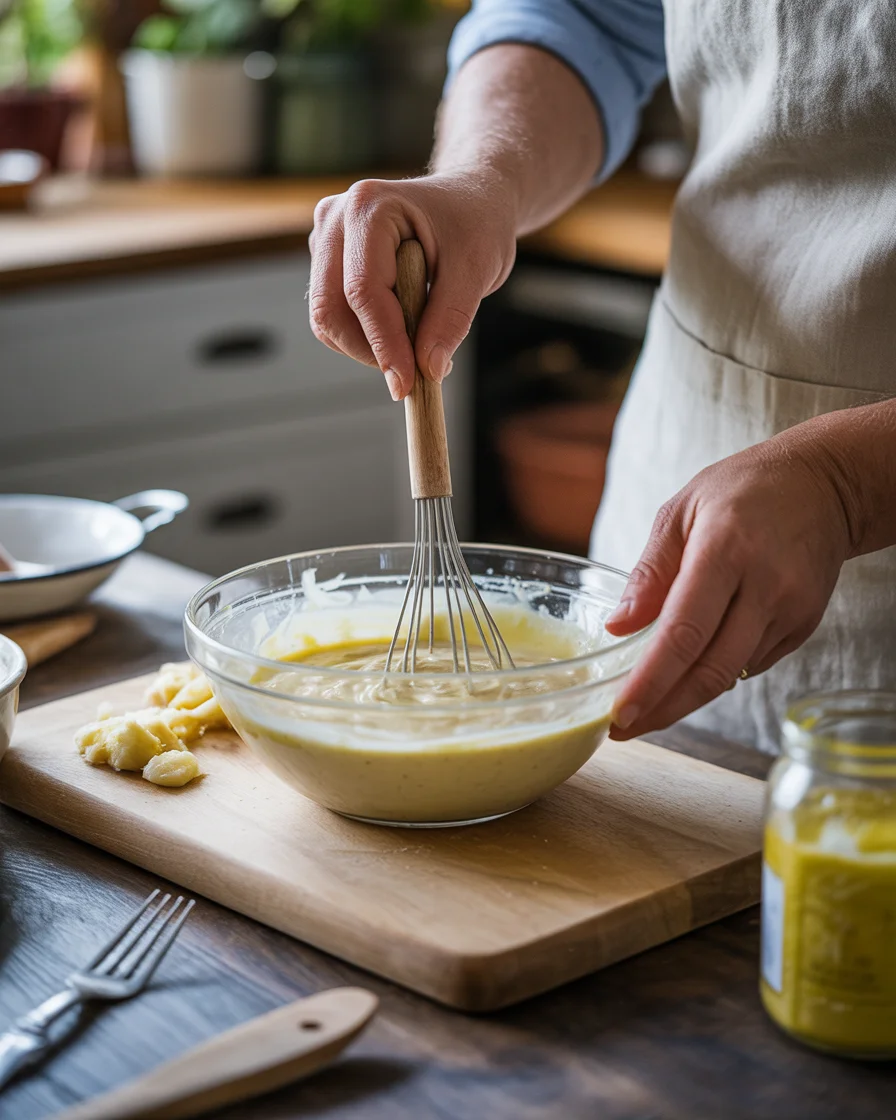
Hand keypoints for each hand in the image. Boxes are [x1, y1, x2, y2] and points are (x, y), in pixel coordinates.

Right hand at [308, 173, 517, 400]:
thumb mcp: (477, 269)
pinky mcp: (329, 262)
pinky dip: (366, 337)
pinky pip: (336, 317)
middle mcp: (336, 219)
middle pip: (330, 309)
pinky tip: (403, 328)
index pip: (363, 290)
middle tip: (414, 373)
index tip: (408, 383)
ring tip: (419, 341)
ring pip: (328, 319)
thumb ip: (451, 319)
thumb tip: (428, 370)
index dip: (383, 343)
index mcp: (370, 207)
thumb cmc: (476, 223)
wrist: (470, 200)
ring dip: (369, 347)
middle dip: (370, 351)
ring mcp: (327, 240)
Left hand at [605, 430, 857, 739]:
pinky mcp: (803, 625)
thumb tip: (618, 627)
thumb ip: (650, 571)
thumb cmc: (743, 490)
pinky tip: (689, 670)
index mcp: (725, 550)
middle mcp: (764, 586)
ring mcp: (790, 610)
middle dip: (662, 709)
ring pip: (730, 675)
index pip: (684, 632)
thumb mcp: (681, 510)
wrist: (824, 485)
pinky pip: (750, 663)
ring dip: (684, 699)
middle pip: (710, 669)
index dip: (651, 681)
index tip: (620, 712)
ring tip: (644, 708)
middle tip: (622, 728)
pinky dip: (715, 673)